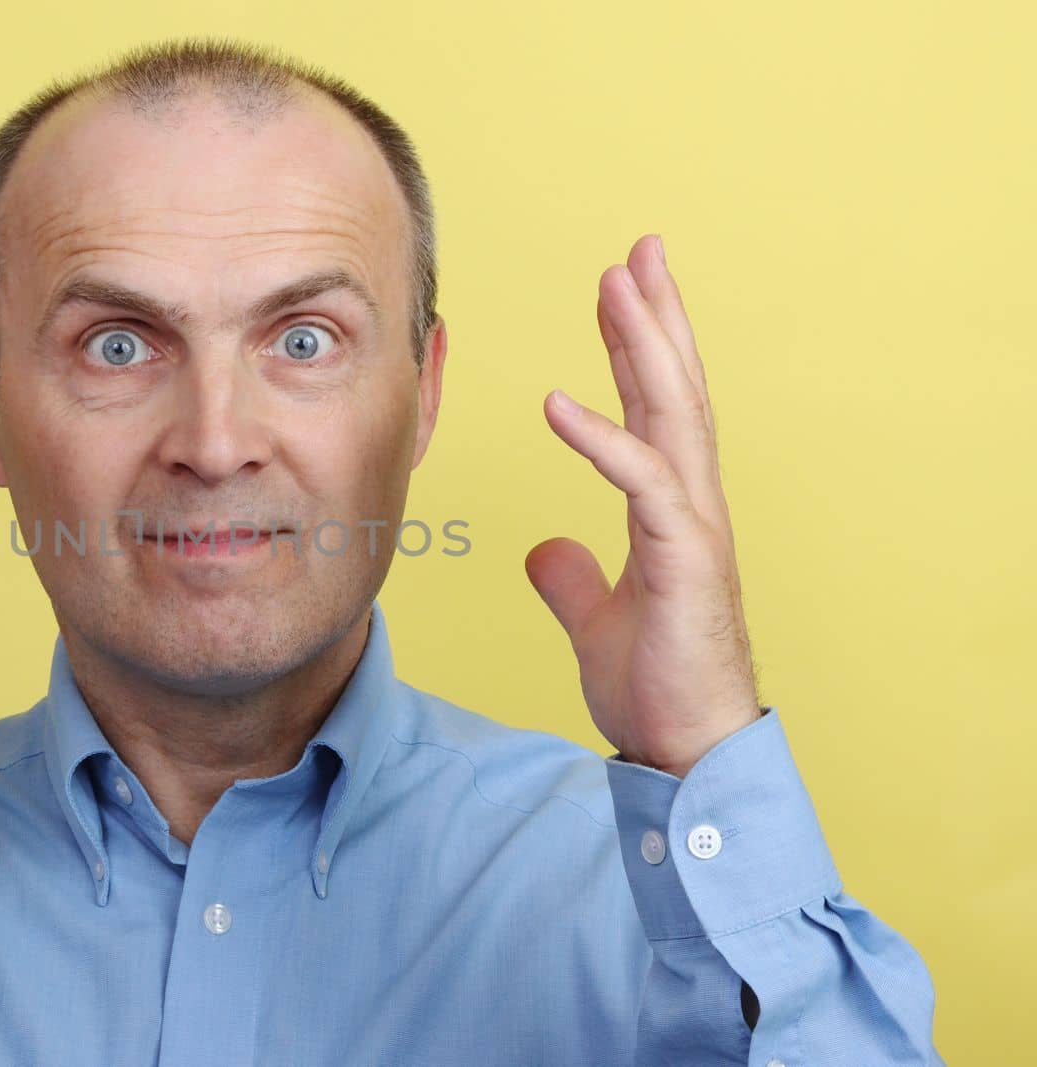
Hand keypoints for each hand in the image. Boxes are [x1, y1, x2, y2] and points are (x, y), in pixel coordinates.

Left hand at [524, 234, 760, 778]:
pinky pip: (642, 483)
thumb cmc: (656, 686)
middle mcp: (689, 505)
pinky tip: (558, 401)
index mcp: (671, 510)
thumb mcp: (597, 619)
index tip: (618, 293)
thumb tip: (543, 549)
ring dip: (645, 343)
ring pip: (674, 414)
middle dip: (655, 316)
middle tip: (638, 250)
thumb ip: (572, 578)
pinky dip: (601, 439)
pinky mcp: (685, 560)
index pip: (655, 409)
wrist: (687, 751)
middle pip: (675, 389)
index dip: (635, 347)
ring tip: (623, 279)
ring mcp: (694, 528)